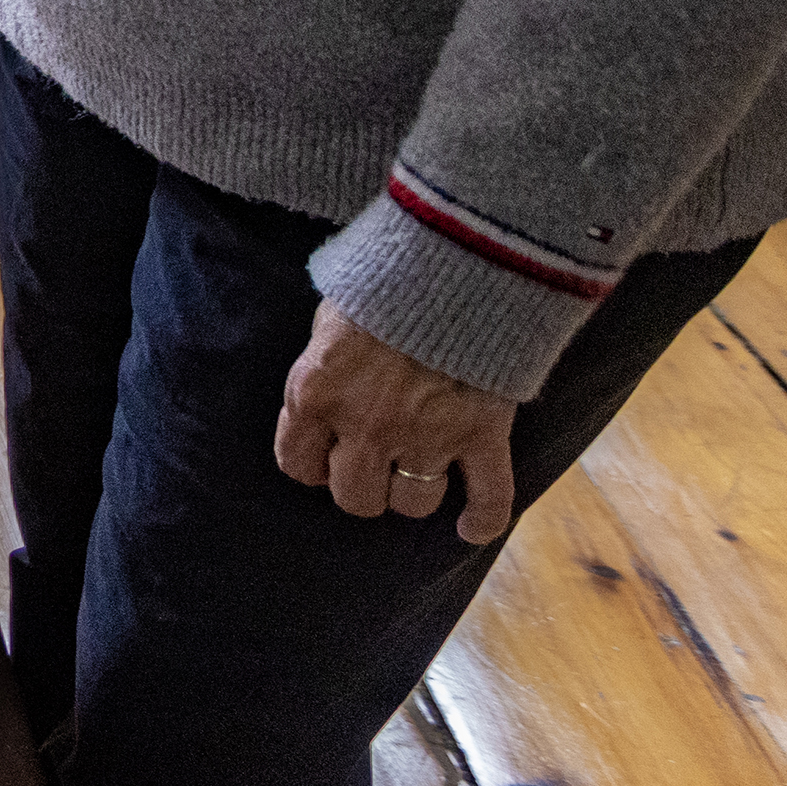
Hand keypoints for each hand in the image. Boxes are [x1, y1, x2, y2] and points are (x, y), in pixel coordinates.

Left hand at [271, 301, 526, 541]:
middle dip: (363, 485)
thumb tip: (318, 396)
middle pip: (356, 497)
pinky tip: (470, 528)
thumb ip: (320, 367)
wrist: (453, 257)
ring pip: (414, 503)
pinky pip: (488, 498)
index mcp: (317, 394)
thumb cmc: (382, 281)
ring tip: (419, 471)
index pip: (298, 465)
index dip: (312, 463)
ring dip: (415, 492)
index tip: (326, 452)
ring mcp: (427, 434)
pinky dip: (483, 519)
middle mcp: (367, 425)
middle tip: (375, 465)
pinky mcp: (482, 432)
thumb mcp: (328, 318)